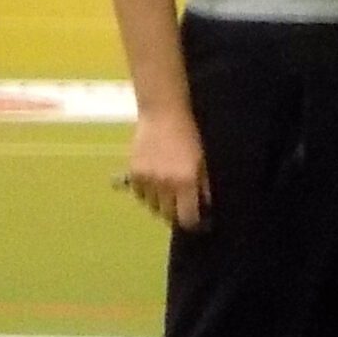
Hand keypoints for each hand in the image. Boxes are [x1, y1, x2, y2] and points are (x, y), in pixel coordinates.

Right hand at [124, 103, 209, 229]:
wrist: (162, 114)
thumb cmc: (188, 135)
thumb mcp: (202, 161)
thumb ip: (203, 185)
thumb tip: (204, 206)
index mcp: (185, 182)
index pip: (187, 217)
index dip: (192, 222)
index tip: (195, 220)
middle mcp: (165, 184)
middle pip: (167, 215)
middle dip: (175, 214)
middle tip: (180, 206)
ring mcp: (147, 179)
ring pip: (151, 206)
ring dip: (159, 204)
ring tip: (166, 194)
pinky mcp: (133, 173)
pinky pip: (138, 194)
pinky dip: (145, 194)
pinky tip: (153, 185)